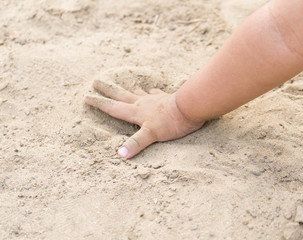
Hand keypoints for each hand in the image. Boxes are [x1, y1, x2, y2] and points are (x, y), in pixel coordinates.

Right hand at [84, 80, 203, 158]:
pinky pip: (154, 93)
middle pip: (121, 95)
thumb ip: (136, 143)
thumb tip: (120, 154)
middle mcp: (142, 103)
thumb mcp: (152, 135)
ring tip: (119, 85)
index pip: (113, 108)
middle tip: (96, 81)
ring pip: (135, 92)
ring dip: (125, 89)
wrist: (190, 108)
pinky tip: (150, 90)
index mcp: (136, 112)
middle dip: (107, 90)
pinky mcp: (165, 98)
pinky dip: (149, 91)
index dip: (99, 104)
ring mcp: (154, 99)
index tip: (86, 97)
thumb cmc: (171, 123)